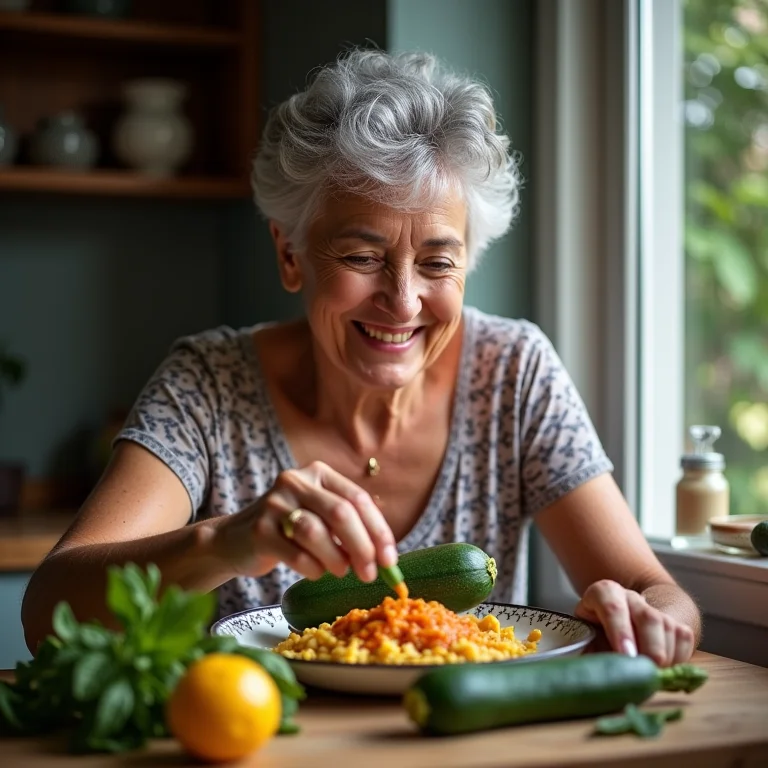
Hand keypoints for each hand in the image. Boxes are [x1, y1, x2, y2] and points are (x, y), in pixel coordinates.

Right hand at [214, 461, 396, 582]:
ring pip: (317, 533)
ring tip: (340, 571)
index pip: (357, 499)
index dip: (378, 531)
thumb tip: (386, 554)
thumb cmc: (288, 530)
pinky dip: (313, 568)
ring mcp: (274, 503)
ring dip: (337, 560)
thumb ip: (350, 525)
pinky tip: (315, 571)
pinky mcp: (259, 529)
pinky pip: (296, 554)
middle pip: (340, 514)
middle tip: (371, 574)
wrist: (235, 539)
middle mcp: (296, 481)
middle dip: (362, 548)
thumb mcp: (319, 515)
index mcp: (318, 473)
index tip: (390, 560)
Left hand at [574, 579, 695, 666]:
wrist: (619, 628)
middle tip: (647, 673)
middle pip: (648, 617)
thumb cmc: (596, 638)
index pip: (612, 607)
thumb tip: (589, 674)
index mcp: (602, 594)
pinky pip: (684, 637)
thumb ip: (587, 653)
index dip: (620, 631)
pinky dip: (679, 658)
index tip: (626, 656)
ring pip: (668, 627)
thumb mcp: (585, 641)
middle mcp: (630, 597)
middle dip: (650, 648)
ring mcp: (653, 607)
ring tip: (653, 676)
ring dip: (666, 657)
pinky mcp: (674, 620)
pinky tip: (666, 670)